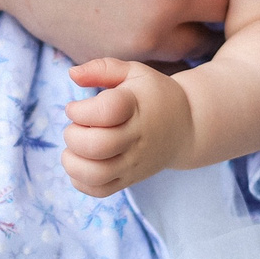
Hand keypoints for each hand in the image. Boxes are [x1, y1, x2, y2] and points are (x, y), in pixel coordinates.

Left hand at [62, 59, 195, 195]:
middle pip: (97, 146)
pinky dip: (81, 181)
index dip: (80, 110)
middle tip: (75, 127)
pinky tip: (82, 163)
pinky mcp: (130, 179)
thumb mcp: (134, 72)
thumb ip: (102, 68)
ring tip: (74, 149)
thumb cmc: (154, 95)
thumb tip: (72, 73)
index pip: (105, 112)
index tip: (75, 107)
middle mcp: (136, 137)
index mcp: (136, 107)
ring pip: (97, 174)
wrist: (187, 126)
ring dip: (73, 162)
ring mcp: (134, 162)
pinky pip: (100, 190)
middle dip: (73, 135)